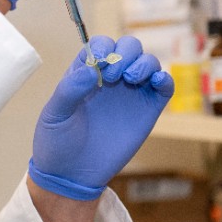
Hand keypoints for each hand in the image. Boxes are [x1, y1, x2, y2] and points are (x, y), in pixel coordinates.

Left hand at [29, 36, 174, 200]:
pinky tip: (158, 81)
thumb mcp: (55, 113)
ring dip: (144, 63)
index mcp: (86, 73)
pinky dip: (165, 79)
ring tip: (131, 79)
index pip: (102, 45)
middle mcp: (111, 78)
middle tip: (116, 74)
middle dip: (126, 52)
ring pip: (148, 62)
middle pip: (129, 47)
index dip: (104, 48)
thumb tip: (93, 70)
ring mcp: (130, 94)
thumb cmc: (57, 142)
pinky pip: (164, 87)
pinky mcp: (147, 111)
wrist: (71, 175)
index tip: (99, 64)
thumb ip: (70, 89)